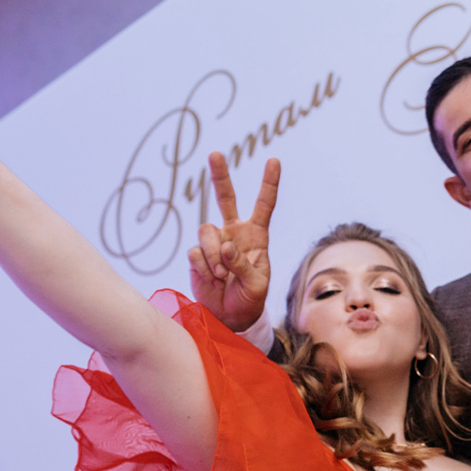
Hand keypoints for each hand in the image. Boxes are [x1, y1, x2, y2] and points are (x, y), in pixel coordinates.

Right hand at [188, 153, 280, 332]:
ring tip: (220, 274)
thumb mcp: (257, 285)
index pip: (264, 205)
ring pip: (207, 231)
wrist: (229, 316)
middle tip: (216, 154)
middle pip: (225, 199)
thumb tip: (226, 246)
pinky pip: (196, 252)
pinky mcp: (197, 255)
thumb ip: (244, 264)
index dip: (269, 183)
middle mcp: (234, 233)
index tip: (273, 160)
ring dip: (214, 254)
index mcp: (257, 236)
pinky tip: (211, 278)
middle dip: (220, 176)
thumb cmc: (250, 299)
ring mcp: (214, 242)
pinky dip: (204, 267)